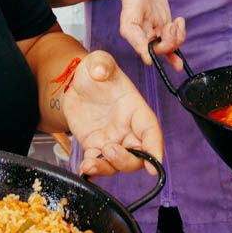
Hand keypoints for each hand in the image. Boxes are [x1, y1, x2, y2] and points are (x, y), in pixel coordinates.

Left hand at [59, 50, 164, 176]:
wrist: (76, 83)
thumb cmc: (94, 71)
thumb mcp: (98, 61)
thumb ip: (101, 63)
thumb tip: (99, 70)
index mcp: (135, 109)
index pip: (151, 130)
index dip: (155, 148)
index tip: (154, 166)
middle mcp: (127, 129)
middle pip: (138, 154)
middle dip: (128, 160)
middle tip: (109, 150)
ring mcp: (112, 140)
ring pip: (118, 164)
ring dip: (108, 168)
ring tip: (90, 163)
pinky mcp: (95, 146)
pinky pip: (96, 164)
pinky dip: (91, 171)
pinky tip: (83, 169)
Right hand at [110, 0, 185, 69]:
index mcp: (130, 9)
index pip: (130, 32)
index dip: (139, 46)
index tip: (149, 55)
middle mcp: (139, 22)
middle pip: (149, 46)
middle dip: (165, 43)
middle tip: (173, 25)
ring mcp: (150, 25)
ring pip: (160, 47)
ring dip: (174, 43)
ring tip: (179, 23)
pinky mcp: (160, 23)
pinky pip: (167, 44)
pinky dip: (174, 54)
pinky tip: (180, 62)